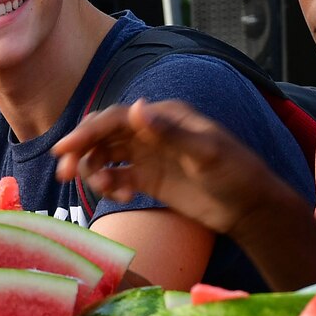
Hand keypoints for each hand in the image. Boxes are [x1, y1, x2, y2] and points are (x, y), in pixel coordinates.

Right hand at [52, 100, 315, 290]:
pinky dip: (111, 186)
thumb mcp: (205, 152)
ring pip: (106, 156)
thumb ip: (169, 133)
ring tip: (103, 191)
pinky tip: (122, 198)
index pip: (115, 119)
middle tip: (65, 173)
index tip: (65, 150)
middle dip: (81, 150)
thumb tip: (135, 107)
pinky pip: (117, 178)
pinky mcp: (148, 178)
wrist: (250, 208)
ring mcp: (148, 155)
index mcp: (163, 116)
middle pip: (103, 135)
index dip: (86, 132)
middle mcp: (151, 131)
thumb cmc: (236, 174)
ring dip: (94, 170)